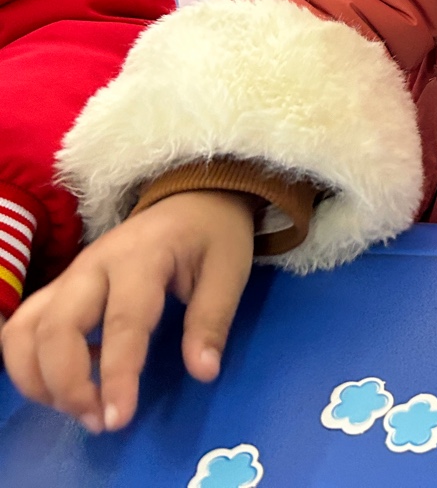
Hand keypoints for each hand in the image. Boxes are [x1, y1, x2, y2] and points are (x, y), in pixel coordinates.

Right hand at [0, 190, 255, 432]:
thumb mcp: (229, 271)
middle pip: (56, 328)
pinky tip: (70, 380)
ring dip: (38, 378)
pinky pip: (24, 326)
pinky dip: (31, 362)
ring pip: (25, 329)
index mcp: (143, 257)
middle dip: (67, 384)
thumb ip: (212, 321)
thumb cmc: (212, 237)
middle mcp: (94, 265)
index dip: (116, 374)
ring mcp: (71, 274)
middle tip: (99, 421)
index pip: (122, 322)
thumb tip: (204, 372)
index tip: (117, 419)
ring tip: (77, 408)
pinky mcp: (61, 286)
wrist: (193, 198)